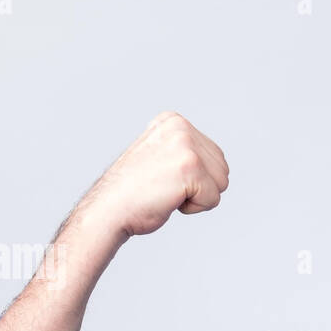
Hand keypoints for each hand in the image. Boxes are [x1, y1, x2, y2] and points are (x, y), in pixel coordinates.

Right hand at [77, 111, 229, 239]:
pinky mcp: (190, 167)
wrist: (108, 209)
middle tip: (165, 186)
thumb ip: (186, 152)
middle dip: (200, 187)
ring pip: (221, 183)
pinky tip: (168, 199)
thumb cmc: (133, 192)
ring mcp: (185, 145)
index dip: (195, 177)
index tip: (163, 177)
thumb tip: (219, 163)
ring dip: (197, 197)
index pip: (215, 156)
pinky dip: (194, 208)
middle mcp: (180, 127)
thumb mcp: (162, 157)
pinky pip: (214, 199)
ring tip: (166, 191)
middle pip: (222, 168)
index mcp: (173, 121)